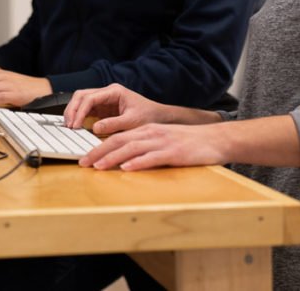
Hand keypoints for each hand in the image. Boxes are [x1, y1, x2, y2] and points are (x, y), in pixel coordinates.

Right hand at [63, 83, 171, 134]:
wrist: (158, 117)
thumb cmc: (148, 116)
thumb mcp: (132, 122)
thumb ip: (114, 124)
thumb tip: (95, 128)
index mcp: (114, 91)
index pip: (90, 97)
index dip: (80, 111)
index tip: (75, 124)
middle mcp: (107, 93)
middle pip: (81, 96)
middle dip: (73, 109)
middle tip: (69, 125)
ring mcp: (104, 100)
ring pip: (81, 102)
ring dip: (74, 113)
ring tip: (70, 127)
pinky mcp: (103, 109)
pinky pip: (86, 110)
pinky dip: (79, 117)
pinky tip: (76, 127)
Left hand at [79, 123, 227, 170]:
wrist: (215, 139)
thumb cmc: (189, 143)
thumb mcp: (163, 141)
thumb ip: (145, 148)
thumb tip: (124, 161)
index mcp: (147, 130)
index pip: (117, 137)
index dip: (99, 147)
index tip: (86, 159)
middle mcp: (152, 133)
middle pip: (119, 141)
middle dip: (99, 152)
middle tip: (83, 163)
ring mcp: (163, 142)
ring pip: (132, 148)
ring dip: (113, 158)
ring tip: (99, 167)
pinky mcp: (174, 152)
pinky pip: (153, 157)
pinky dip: (138, 163)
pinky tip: (127, 169)